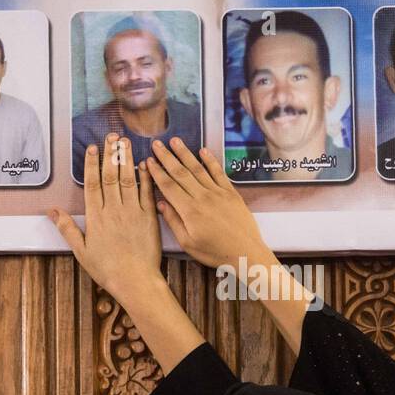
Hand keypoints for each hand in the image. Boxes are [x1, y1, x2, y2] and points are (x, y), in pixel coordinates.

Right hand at [51, 134, 163, 304]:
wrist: (135, 281)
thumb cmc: (107, 269)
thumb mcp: (80, 251)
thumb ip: (67, 228)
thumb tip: (52, 211)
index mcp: (96, 217)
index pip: (92, 183)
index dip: (92, 163)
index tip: (92, 147)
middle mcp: (114, 210)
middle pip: (110, 176)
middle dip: (110, 154)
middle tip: (111, 135)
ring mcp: (132, 212)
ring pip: (128, 179)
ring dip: (126, 159)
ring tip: (125, 142)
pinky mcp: (149, 218)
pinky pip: (147, 193)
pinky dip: (145, 177)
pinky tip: (144, 164)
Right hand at [145, 138, 266, 268]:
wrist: (246, 253)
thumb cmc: (216, 252)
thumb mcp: (188, 243)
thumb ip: (174, 221)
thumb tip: (161, 203)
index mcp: (189, 210)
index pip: (168, 186)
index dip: (157, 172)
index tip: (148, 161)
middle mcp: (203, 197)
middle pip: (181, 173)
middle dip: (167, 157)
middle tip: (157, 144)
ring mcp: (218, 193)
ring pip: (198, 169)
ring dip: (185, 153)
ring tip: (175, 141)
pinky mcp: (231, 193)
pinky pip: (218, 172)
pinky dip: (210, 160)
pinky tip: (203, 151)